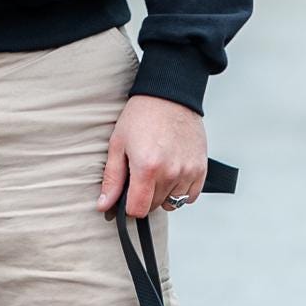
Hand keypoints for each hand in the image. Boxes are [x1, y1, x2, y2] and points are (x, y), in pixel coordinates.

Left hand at [97, 94, 206, 218]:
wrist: (169, 96)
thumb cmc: (142, 116)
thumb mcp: (118, 145)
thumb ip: (112, 179)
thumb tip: (105, 205)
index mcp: (147, 168)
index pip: (138, 210)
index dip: (128, 207)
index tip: (127, 196)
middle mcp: (170, 172)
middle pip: (154, 206)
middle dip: (144, 197)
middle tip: (140, 175)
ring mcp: (188, 171)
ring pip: (172, 203)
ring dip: (162, 194)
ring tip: (157, 171)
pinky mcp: (200, 169)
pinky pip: (189, 197)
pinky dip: (180, 191)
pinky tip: (172, 173)